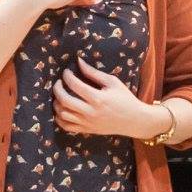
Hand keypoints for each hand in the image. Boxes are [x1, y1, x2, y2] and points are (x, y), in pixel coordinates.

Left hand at [52, 58, 166, 137]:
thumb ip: (94, 73)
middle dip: (57, 89)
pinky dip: (59, 119)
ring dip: (57, 103)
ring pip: (63, 114)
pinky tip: (61, 110)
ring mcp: (87, 123)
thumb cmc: (125, 99)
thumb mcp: (112, 82)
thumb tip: (79, 62)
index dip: (67, 76)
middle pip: (64, 100)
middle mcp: (90, 112)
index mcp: (97, 98)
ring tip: (59, 96)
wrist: (134, 120)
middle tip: (58, 83)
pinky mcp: (87, 130)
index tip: (66, 72)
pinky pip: (67, 126)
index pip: (75, 85)